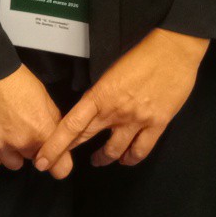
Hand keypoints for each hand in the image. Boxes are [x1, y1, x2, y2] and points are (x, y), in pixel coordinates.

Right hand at [0, 66, 72, 177]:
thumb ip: (53, 122)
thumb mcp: (44, 97)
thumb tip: (58, 138)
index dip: (58, 163)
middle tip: (24, 129)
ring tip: (7, 132)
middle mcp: (22, 143)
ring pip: (13, 164)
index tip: (55, 159)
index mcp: (42, 130)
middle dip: (32, 149)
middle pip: (34, 162)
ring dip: (13, 153)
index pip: (60, 169)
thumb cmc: (15, 80)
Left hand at [35, 28, 210, 171]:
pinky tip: (126, 159)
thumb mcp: (112, 72)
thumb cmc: (142, 54)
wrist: (174, 48)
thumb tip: (91, 109)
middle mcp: (115, 111)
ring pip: (114, 150)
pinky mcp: (157, 124)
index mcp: (100, 95)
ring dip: (103, 158)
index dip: (55, 146)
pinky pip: (141, 150)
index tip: (41, 161)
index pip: (71, 126)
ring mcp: (137, 120)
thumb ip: (101, 94)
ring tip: (98, 160)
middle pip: (86, 139)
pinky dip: (131, 158)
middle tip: (57, 167)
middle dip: (68, 156)